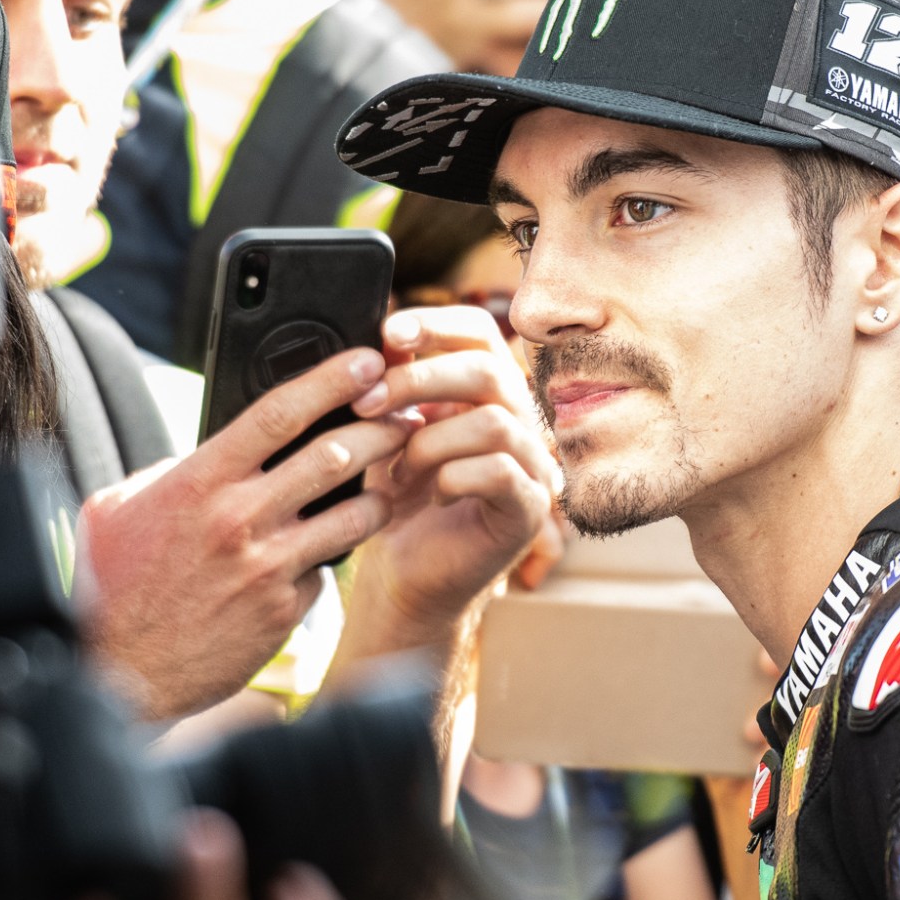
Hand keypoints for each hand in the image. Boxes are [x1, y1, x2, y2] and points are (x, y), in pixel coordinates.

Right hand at [78, 350, 414, 720]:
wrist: (119, 673)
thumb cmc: (114, 584)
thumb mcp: (119, 508)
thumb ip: (169, 473)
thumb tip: (211, 454)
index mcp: (200, 482)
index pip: (279, 413)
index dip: (332, 380)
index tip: (366, 362)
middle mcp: (240, 519)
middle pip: (334, 455)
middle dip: (384, 428)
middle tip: (407, 415)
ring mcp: (268, 567)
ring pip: (354, 515)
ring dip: (381, 495)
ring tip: (390, 486)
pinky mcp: (284, 610)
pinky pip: (325, 570)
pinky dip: (329, 558)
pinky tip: (325, 554)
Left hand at [339, 306, 557, 654]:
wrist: (405, 574)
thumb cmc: (399, 499)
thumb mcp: (387, 432)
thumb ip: (391, 385)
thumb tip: (379, 340)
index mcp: (485, 392)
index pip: (479, 332)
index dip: (436, 324)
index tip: (386, 335)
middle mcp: (519, 421)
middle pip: (489, 369)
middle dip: (418, 380)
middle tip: (367, 403)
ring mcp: (532, 466)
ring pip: (493, 422)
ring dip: (429, 441)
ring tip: (398, 468)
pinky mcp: (530, 511)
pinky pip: (500, 472)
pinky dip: (452, 479)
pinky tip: (430, 496)